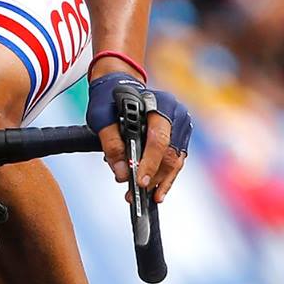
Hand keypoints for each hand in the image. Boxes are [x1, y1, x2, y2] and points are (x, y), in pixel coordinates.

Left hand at [85, 70, 192, 202]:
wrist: (119, 87)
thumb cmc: (110, 99)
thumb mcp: (102, 117)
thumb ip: (111, 144)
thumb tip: (122, 173)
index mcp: (159, 103)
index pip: (158, 138)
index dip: (150, 163)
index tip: (140, 182)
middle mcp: (176, 114)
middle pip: (171, 153)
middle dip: (155, 177)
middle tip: (138, 193)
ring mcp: (181, 126)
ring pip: (176, 161)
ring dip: (161, 181)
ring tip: (146, 196)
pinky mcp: (180, 137)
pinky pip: (175, 161)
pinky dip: (165, 177)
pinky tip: (156, 191)